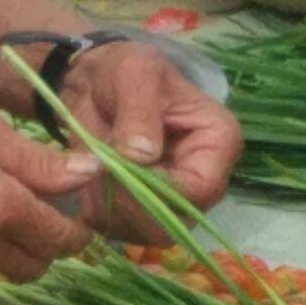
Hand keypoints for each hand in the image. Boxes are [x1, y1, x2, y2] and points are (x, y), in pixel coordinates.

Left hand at [59, 42, 242, 240]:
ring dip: (111, 209)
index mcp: (218, 141)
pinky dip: (99, 214)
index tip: (118, 168)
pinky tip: (87, 183)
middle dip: (130, 204)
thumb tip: (142, 156)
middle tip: (95, 171)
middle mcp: (204, 178)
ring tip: (90, 169)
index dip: (159, 189)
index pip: (201, 187)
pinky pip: (124, 232)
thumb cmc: (123, 71)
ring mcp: (176, 200)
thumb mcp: (134, 75)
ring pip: (148, 232)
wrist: (93, 84)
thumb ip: (139, 113)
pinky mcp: (147, 212)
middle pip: (176, 219)